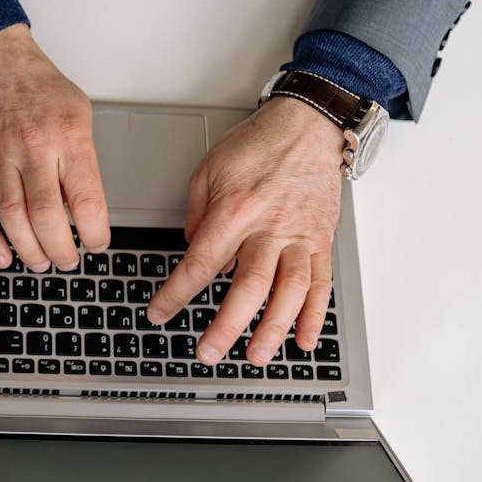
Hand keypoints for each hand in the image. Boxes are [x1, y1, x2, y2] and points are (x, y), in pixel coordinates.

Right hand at [0, 24, 108, 271]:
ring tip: (39, 262)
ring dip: (27, 249)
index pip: (86, 199)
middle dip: (60, 250)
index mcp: (68, 137)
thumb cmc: (37, 84)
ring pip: (12, 218)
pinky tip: (2, 254)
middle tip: (66, 262)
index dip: (94, 233)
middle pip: (47, 217)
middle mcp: (33, 147)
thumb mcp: (78, 113)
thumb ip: (82, 158)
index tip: (96, 244)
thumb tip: (88, 206)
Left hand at [145, 97, 344, 366]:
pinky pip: (321, 284)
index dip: (176, 293)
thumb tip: (193, 252)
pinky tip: (303, 340)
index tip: (159, 313)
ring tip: (257, 356)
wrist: (307, 125)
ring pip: (290, 292)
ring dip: (273, 329)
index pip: (201, 263)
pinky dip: (314, 316)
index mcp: (234, 211)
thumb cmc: (258, 144)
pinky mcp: (322, 240)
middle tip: (208, 353)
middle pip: (248, 286)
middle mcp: (269, 227)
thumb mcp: (208, 170)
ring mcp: (300, 236)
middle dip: (226, 325)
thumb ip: (196, 216)